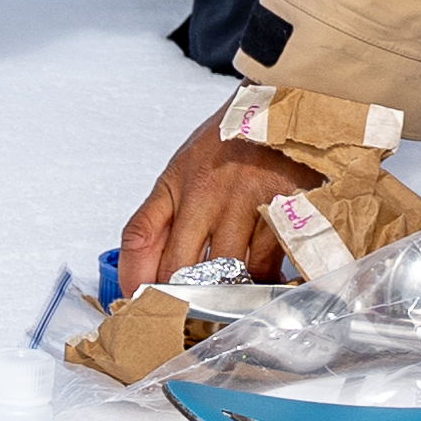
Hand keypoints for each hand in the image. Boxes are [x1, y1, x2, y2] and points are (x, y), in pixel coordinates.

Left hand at [119, 105, 319, 292]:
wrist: (285, 100)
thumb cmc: (234, 138)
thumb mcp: (185, 167)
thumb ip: (161, 216)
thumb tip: (142, 272)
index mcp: (178, 180)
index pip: (139, 236)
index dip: (133, 278)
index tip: (136, 304)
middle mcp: (208, 191)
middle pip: (180, 268)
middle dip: (178, 301)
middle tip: (184, 320)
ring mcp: (247, 201)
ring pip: (227, 275)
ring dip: (225, 298)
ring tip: (226, 308)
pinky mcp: (286, 208)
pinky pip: (270, 267)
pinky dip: (264, 286)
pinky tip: (263, 290)